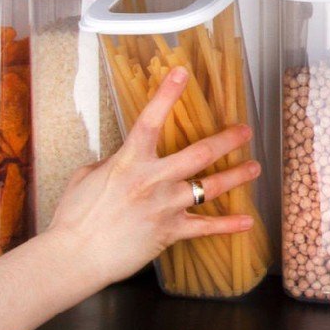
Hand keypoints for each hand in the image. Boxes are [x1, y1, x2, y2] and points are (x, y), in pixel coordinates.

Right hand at [48, 66, 260, 287]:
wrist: (73, 257)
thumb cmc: (73, 216)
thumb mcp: (88, 176)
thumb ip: (113, 162)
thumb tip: (125, 157)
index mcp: (130, 161)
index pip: (151, 120)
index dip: (167, 95)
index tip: (183, 73)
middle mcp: (153, 179)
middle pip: (200, 153)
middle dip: (227, 140)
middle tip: (245, 131)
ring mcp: (165, 206)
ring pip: (211, 187)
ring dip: (236, 176)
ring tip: (255, 167)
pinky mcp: (170, 231)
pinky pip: (205, 228)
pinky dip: (228, 226)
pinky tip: (247, 223)